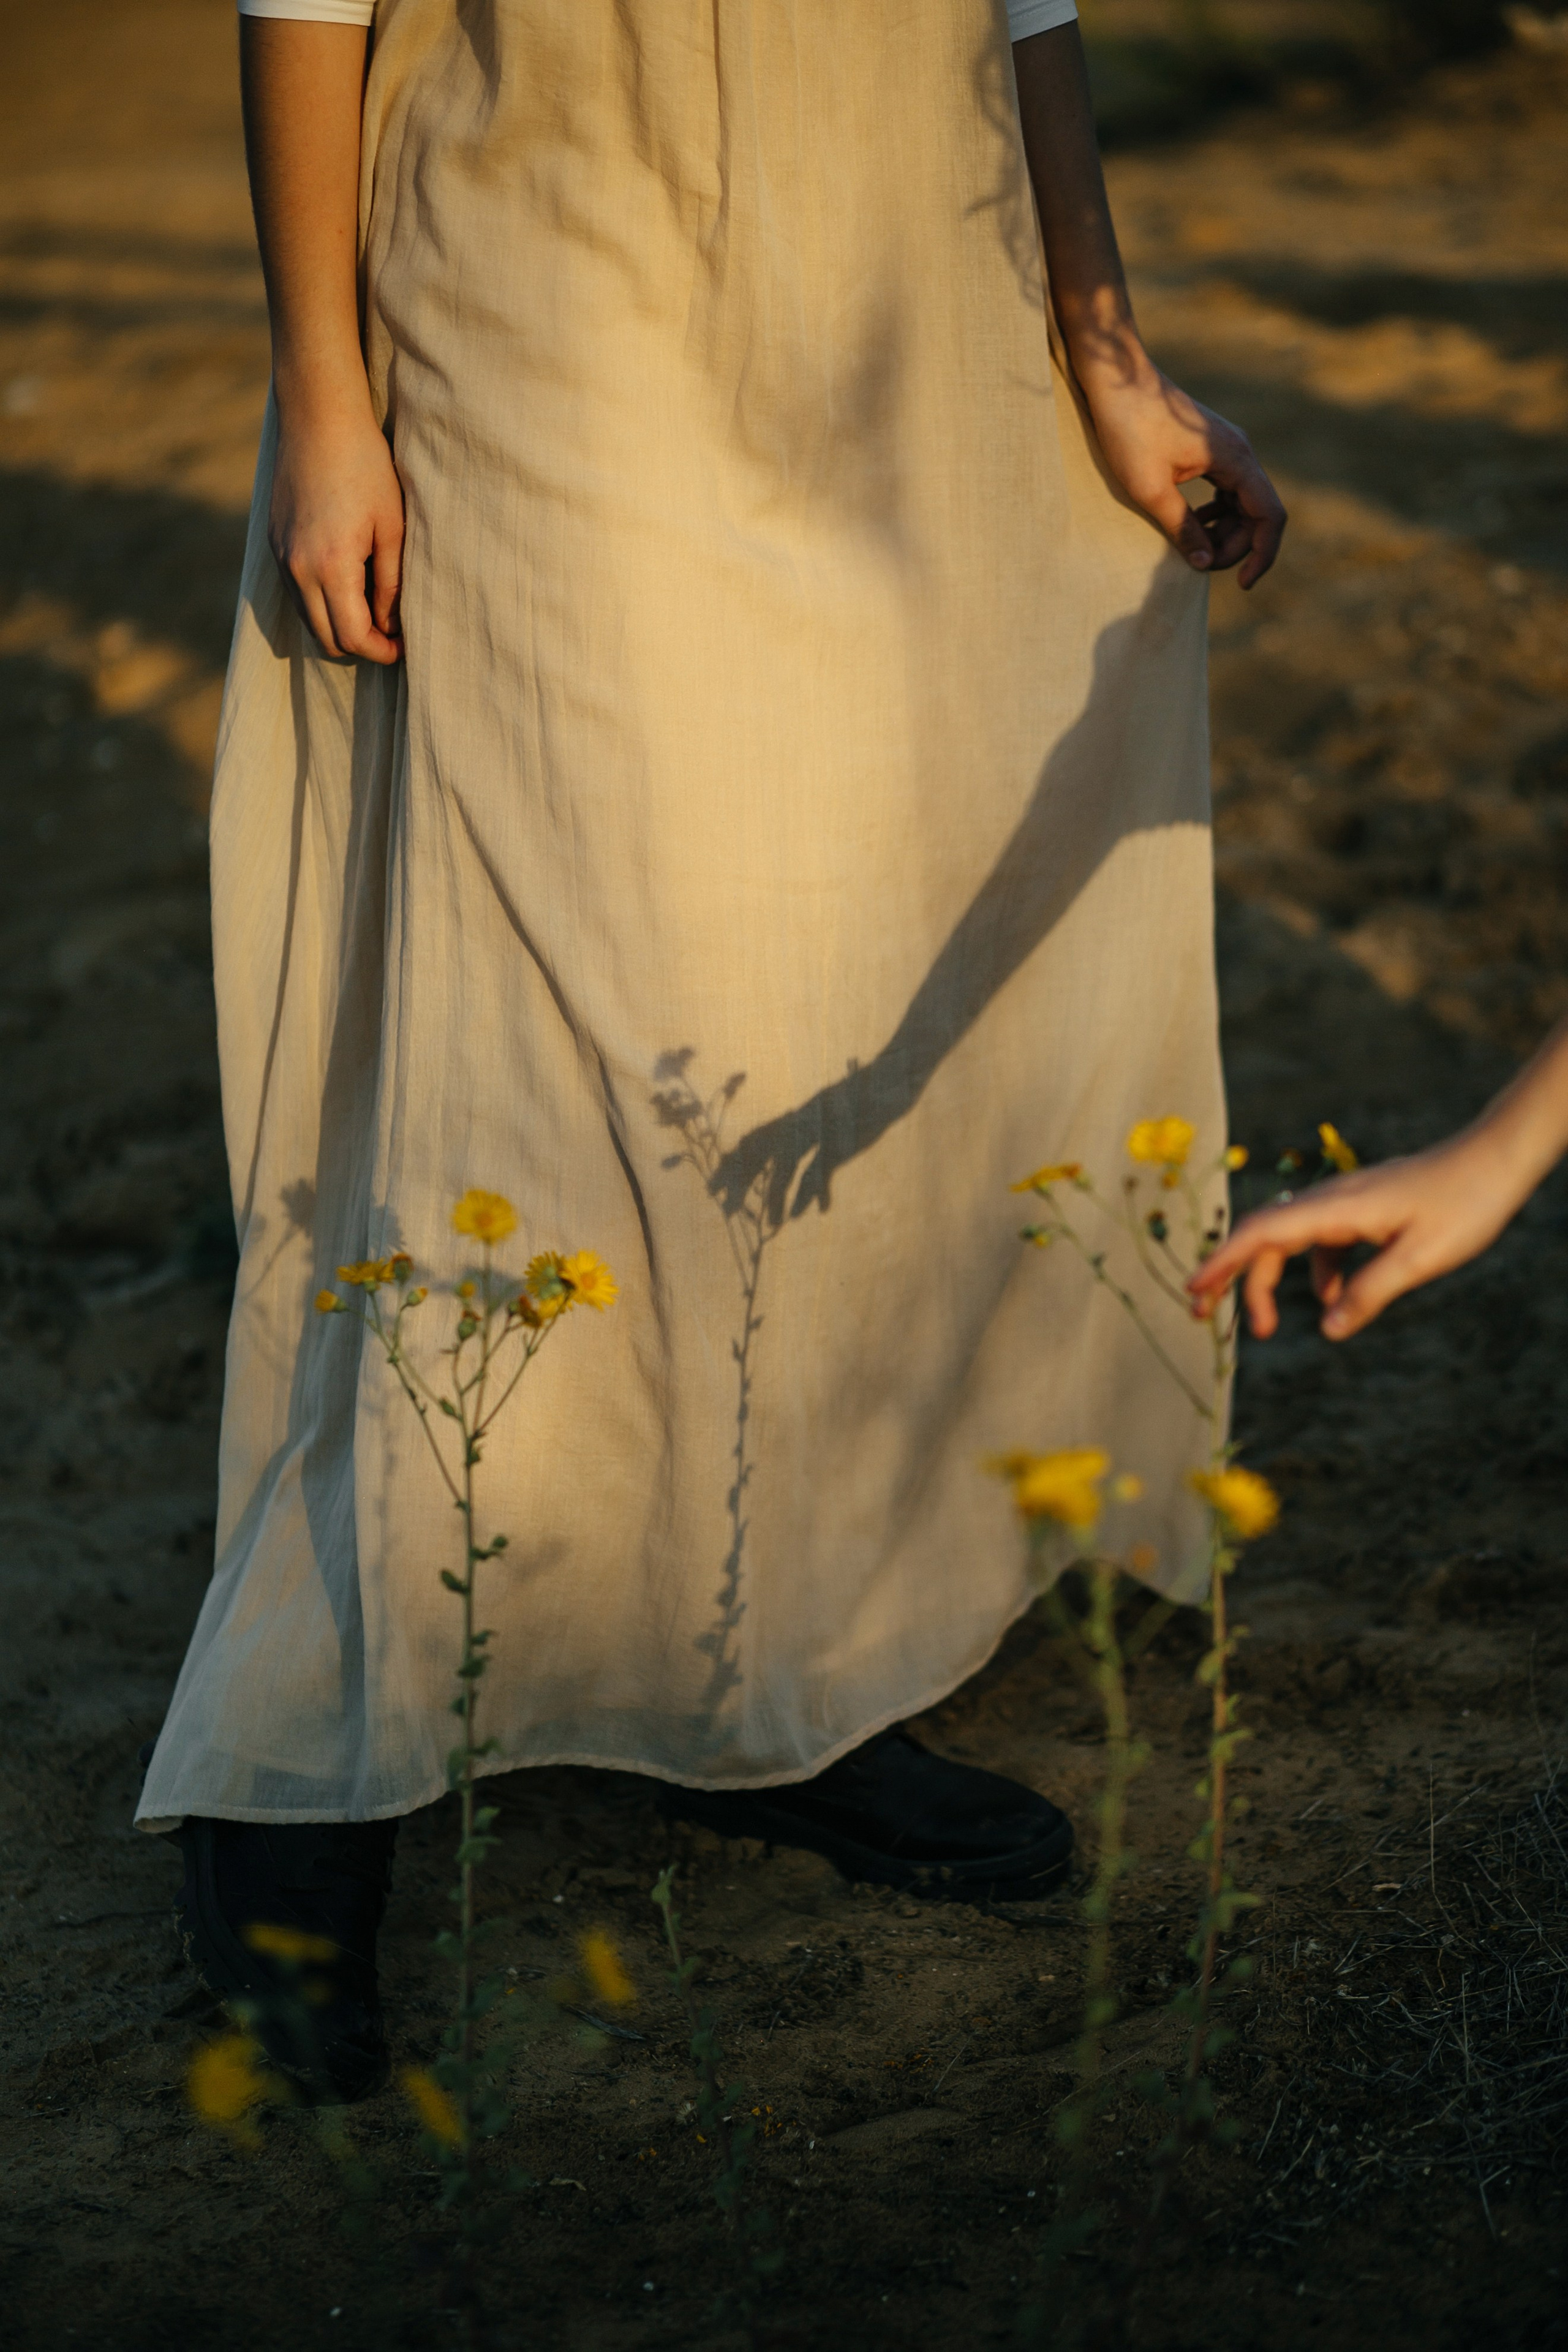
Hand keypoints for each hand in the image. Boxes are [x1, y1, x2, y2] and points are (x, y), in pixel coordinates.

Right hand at [268, 395, 404, 662]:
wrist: (318, 419)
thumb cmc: (366, 467)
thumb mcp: (392, 528)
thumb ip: (390, 584)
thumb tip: (391, 626)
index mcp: (331, 567)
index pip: (352, 637)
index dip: (381, 652)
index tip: (402, 648)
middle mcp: (298, 569)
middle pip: (326, 640)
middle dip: (359, 647)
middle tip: (389, 636)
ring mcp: (281, 557)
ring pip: (308, 620)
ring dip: (338, 626)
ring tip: (370, 611)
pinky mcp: (274, 544)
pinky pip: (296, 594)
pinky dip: (320, 603)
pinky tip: (345, 585)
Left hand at [1080, 354, 1285, 590]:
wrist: (1116, 378)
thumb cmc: (1129, 428)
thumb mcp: (1151, 489)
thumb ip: (1181, 528)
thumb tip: (1205, 563)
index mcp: (1236, 458)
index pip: (1269, 516)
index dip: (1261, 554)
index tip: (1241, 584)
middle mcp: (1240, 451)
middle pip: (1257, 513)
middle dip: (1235, 546)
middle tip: (1199, 565)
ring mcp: (1226, 448)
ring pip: (1242, 503)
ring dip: (1224, 532)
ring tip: (1193, 549)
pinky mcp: (1210, 448)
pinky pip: (1227, 490)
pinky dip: (1215, 514)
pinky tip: (1192, 525)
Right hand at [1187, 1134, 1526, 1340]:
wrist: (1495, 1159)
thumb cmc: (1464, 1204)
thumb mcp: (1420, 1258)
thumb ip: (1370, 1293)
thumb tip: (1328, 1329)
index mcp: (1336, 1209)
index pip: (1262, 1234)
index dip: (1223, 1262)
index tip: (1194, 1291)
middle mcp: (1331, 1202)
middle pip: (1264, 1239)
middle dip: (1231, 1279)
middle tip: (1208, 1320)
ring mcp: (1345, 1204)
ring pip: (1289, 1243)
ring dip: (1270, 1282)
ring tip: (1267, 1328)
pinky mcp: (1362, 1211)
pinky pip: (1322, 1244)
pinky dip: (1317, 1274)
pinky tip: (1336, 1299)